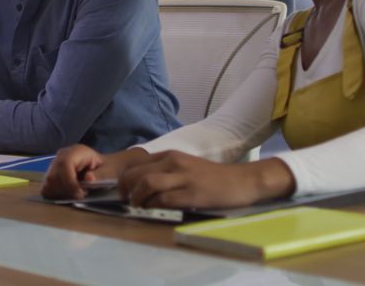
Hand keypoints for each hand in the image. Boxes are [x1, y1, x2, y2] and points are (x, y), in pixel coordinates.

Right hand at [41, 146, 149, 199]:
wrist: (106, 167)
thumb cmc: (109, 169)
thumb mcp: (110, 171)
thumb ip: (100, 175)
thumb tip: (88, 178)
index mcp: (76, 151)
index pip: (64, 165)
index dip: (70, 182)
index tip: (80, 194)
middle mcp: (62, 155)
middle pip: (53, 176)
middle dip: (67, 190)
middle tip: (82, 193)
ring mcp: (54, 164)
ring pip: (48, 183)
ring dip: (62, 193)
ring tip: (76, 192)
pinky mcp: (51, 173)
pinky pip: (46, 187)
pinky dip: (55, 193)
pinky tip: (68, 193)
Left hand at [119, 152, 295, 209]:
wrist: (241, 181)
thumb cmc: (212, 177)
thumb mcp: (184, 166)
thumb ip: (164, 170)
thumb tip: (140, 183)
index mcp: (170, 155)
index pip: (135, 163)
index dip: (124, 178)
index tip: (123, 190)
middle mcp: (173, 162)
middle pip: (136, 173)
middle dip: (125, 189)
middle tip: (128, 201)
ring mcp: (182, 177)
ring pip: (146, 183)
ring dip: (137, 198)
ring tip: (138, 206)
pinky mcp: (191, 193)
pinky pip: (163, 199)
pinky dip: (154, 206)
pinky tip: (155, 209)